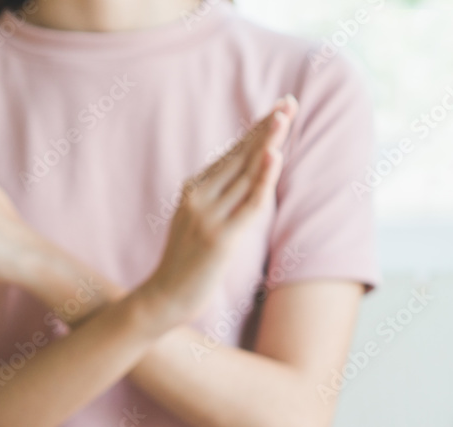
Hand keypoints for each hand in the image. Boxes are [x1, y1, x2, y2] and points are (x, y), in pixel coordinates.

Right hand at [136, 95, 297, 327]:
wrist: (163, 299)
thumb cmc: (186, 265)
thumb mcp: (198, 223)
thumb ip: (218, 200)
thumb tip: (245, 182)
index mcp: (194, 189)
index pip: (232, 154)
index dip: (257, 131)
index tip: (280, 109)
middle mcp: (199, 197)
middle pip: (240, 157)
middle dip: (266, 129)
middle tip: (289, 103)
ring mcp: (208, 217)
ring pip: (245, 174)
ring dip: (267, 144)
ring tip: (284, 118)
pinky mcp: (220, 239)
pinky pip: (247, 204)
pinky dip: (262, 180)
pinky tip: (274, 157)